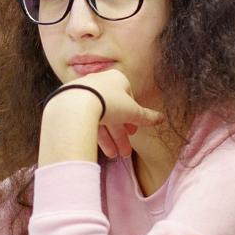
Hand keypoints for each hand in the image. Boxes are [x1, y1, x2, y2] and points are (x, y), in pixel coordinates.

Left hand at [39, 69, 163, 164]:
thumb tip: (161, 119)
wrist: (76, 103)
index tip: (133, 132)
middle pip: (114, 112)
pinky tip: (101, 149)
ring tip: (113, 156)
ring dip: (110, 139)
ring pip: (101, 118)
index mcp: (117, 79)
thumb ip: (147, 117)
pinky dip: (95, 134)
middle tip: (125, 152)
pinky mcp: (73, 103)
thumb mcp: (133, 112)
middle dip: (120, 135)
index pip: (129, 99)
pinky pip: (87, 119)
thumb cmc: (109, 102)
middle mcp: (101, 83)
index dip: (132, 118)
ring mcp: (85, 92)